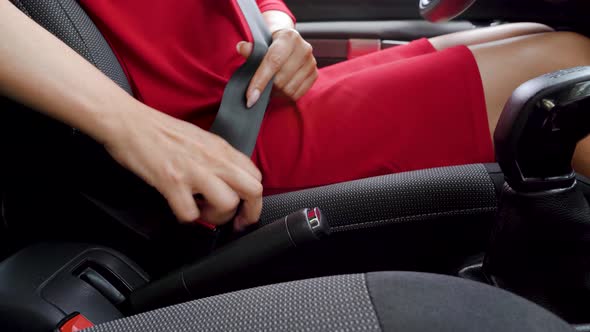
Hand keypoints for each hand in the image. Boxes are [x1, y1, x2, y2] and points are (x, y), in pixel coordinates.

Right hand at [104, 104, 262, 230]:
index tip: (244, 209)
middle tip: (234, 222)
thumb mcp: (201, 139)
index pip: (256, 177)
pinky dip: (187, 218)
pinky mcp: (172, 182)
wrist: (129, 122)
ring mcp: (194, 171)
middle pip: (253, 191)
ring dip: (216, 217)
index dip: (254, 199)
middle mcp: (213, 159)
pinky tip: (180, 208)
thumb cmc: (160, 131)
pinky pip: (190, 214)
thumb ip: (218, 159)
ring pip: (227, 204)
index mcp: (222, 149)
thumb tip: (230, 181)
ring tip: (202, 212)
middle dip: (247, 212)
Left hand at [237, 28, 317, 106]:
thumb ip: (251, 48)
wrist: (286, 41)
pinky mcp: (314, 74)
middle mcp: (304, 49)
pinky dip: (285, 95)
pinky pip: (297, 94)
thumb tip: (242, 48)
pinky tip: (279, 89)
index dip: (260, 81)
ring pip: (289, 89)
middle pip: (281, 80)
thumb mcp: (259, 42)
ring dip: (276, 93)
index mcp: (289, 38)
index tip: (250, 98)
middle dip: (267, 88)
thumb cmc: (270, 43)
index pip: (273, 62)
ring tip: (270, 87)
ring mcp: (311, 62)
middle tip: (259, 87)